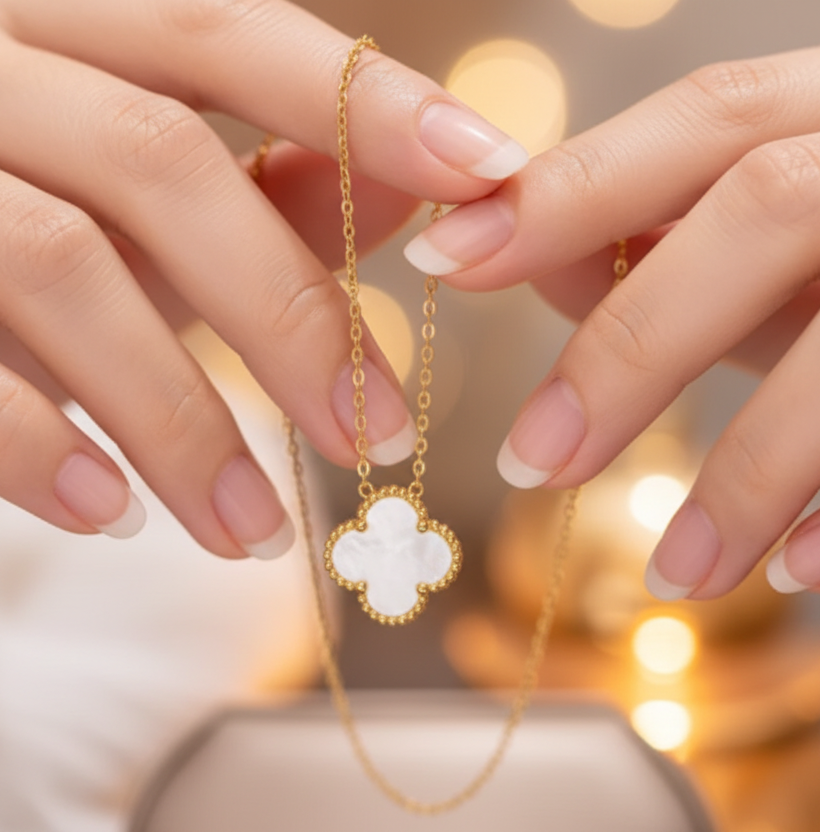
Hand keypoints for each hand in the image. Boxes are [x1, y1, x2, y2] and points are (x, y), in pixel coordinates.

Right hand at [0, 0, 528, 557]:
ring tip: (255, 533)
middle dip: (289, 315)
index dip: (365, 102)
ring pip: (64, 269)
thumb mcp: (136, 196)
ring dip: (183, 421)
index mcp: (63, 28)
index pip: (227, 33)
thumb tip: (409, 190)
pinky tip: (115, 515)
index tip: (493, 170)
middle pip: (160, 167)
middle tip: (375, 439)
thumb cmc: (15, 213)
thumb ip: (260, 181)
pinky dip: (43, 446)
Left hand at [403, 47, 819, 599]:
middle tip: (531, 462)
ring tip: (673, 574)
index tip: (442, 256)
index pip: (695, 125)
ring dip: (750, 469)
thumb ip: (664, 235)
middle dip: (631, 345)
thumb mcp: (770, 238)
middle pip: (760, 212)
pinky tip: (797, 573)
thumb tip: (524, 250)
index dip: (564, 186)